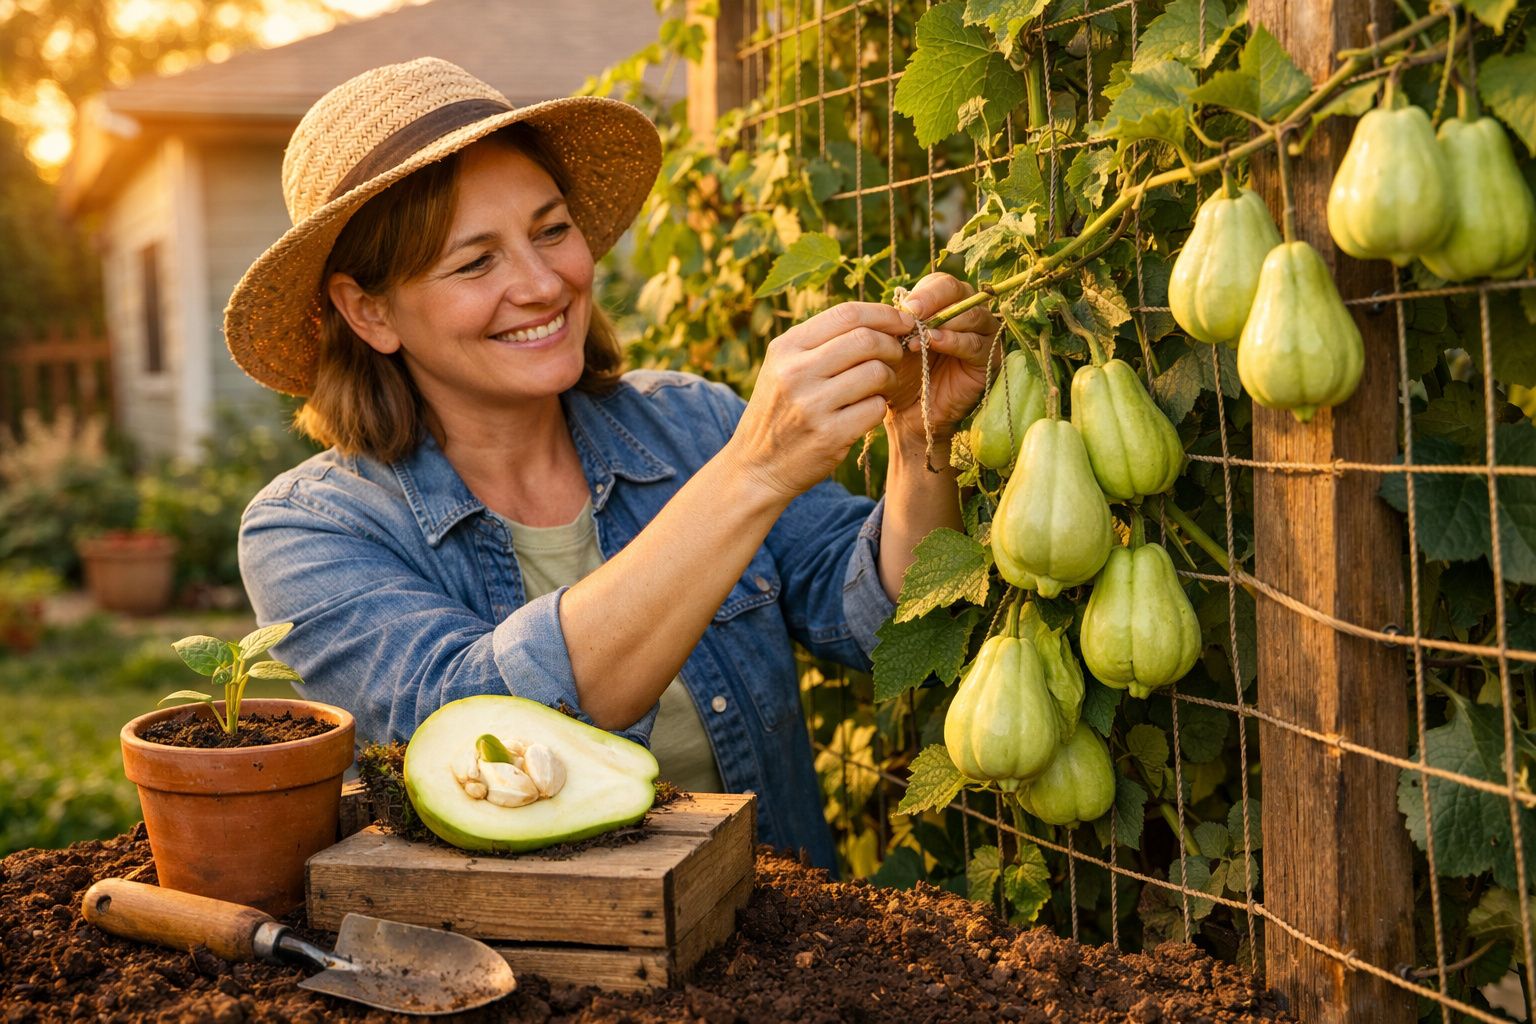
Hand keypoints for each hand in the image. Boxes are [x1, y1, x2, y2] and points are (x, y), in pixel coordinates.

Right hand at [727, 301, 912, 499]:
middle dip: (891, 346)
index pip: (846, 314)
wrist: (757, 466)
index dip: (884, 314)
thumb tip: (878, 319)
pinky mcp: (829, 435)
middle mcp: (796, 372)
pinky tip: (867, 411)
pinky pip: (876, 408)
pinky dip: (880, 407)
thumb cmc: (780, 410)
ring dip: (890, 378)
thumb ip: (821, 342)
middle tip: (895, 357)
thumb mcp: (784, 368)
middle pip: (866, 340)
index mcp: (786, 348)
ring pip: (877, 373)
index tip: (904, 321)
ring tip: (882, 387)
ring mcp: (812, 405)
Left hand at [884, 273, 1001, 454]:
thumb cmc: (900, 374)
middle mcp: (967, 314)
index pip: (942, 284)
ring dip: (944, 322)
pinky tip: (934, 343)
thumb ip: (901, 322)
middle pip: (960, 291)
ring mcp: (982, 334)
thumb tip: (901, 305)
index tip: (906, 307)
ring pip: (973, 314)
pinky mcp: (989, 358)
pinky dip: (955, 340)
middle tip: (913, 312)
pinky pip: (976, 343)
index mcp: (944, 305)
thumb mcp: (896, 343)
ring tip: (919, 336)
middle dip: (935, 299)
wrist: (908, 413)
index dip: (926, 292)